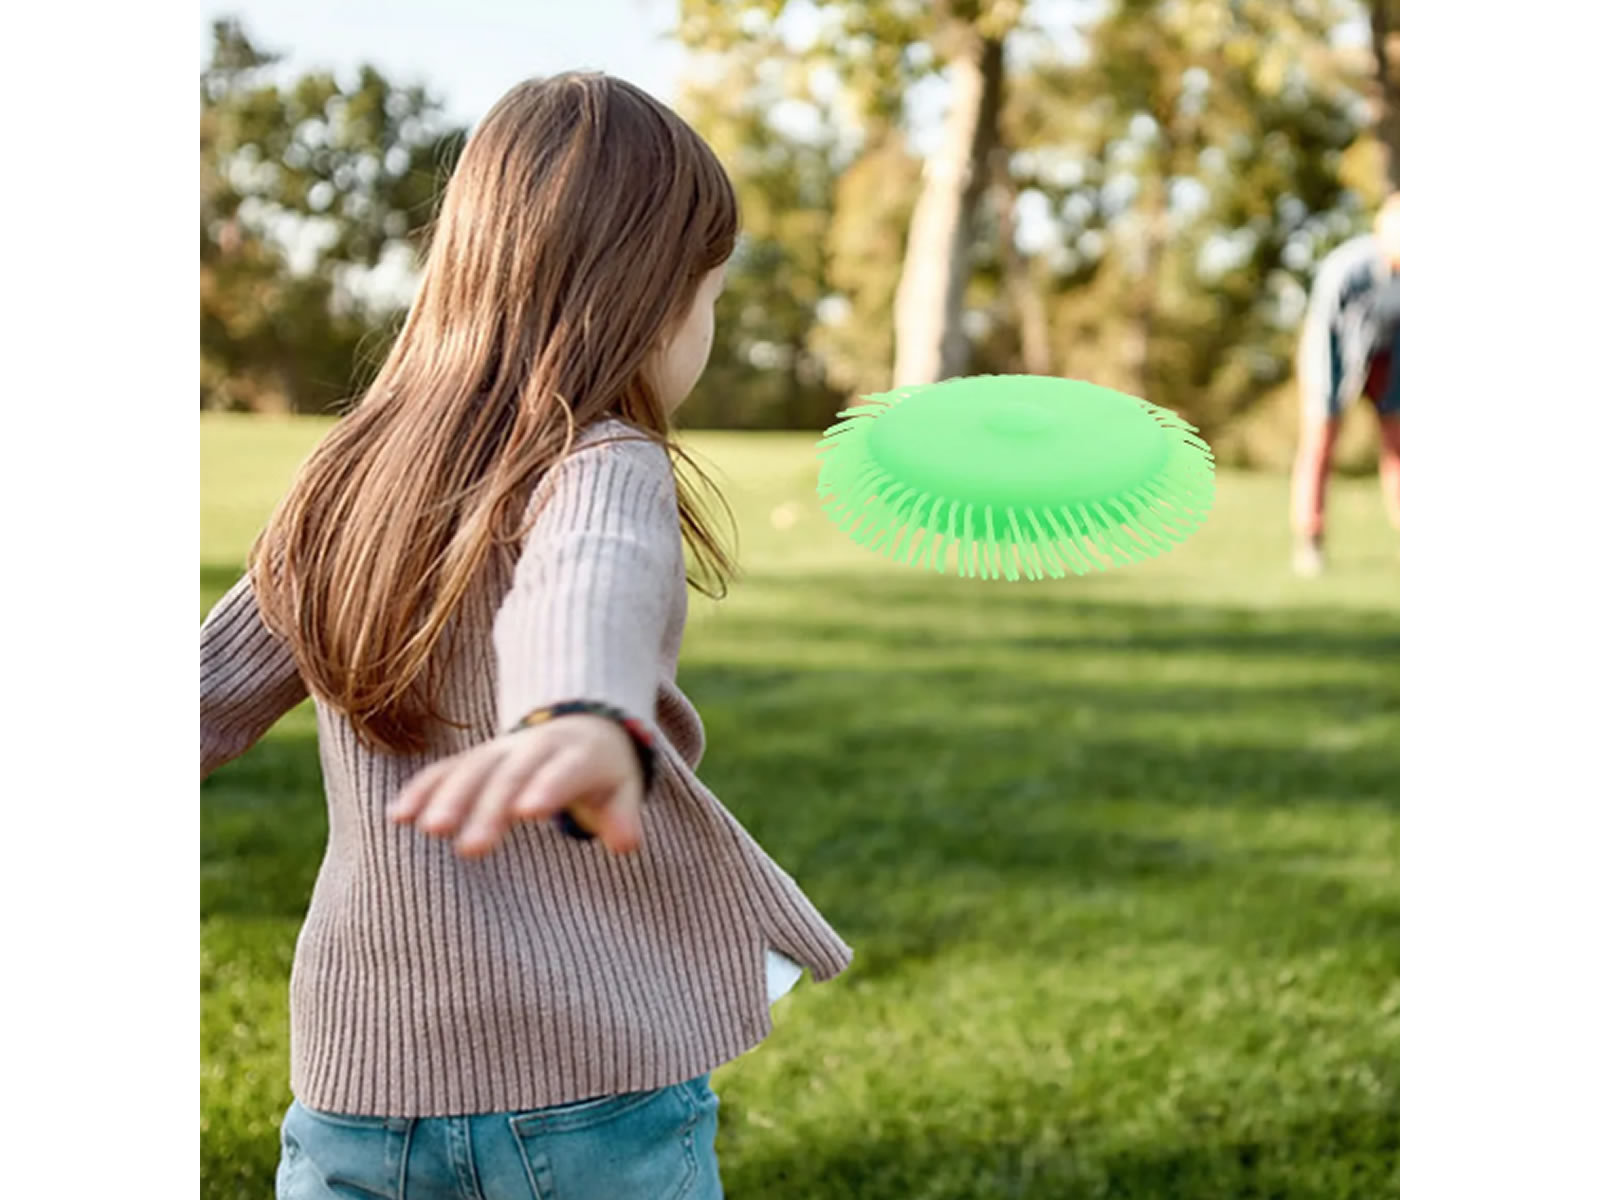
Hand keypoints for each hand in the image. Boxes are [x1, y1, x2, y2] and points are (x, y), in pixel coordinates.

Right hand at [387, 715, 643, 856]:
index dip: (547, 787)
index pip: (562, 771)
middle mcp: (534, 748)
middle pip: (510, 776)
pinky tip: (398, 815)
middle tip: (471, 849)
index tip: (528, 812)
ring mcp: (501, 750)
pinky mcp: (476, 758)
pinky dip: (422, 788)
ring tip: (429, 829)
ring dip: (448, 796)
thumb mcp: (623, 787)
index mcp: (576, 755)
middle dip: (488, 808)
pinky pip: (446, 769)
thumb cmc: (603, 770)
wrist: (581, 723)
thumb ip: (623, 816)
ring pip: (472, 769)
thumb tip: (627, 844)